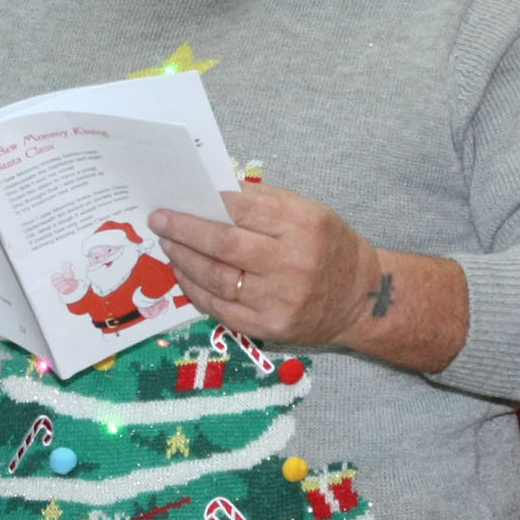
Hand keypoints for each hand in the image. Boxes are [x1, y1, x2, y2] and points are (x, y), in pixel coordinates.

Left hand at [151, 184, 377, 347]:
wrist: (361, 301)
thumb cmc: (331, 248)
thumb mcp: (311, 213)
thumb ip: (266, 202)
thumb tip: (215, 191)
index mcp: (304, 226)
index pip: (243, 209)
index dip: (207, 202)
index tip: (181, 196)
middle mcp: (292, 264)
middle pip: (223, 245)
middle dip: (184, 229)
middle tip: (159, 219)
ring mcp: (278, 300)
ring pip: (215, 278)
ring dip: (183, 259)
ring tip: (168, 244)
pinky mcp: (268, 327)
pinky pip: (219, 308)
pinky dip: (194, 289)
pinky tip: (183, 273)